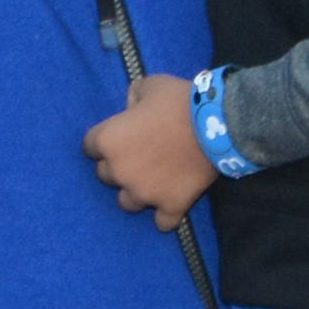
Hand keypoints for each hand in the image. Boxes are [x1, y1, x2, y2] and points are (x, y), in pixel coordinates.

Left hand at [85, 72, 215, 223]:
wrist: (218, 123)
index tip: (119, 136)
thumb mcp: (149, 85)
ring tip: (152, 181)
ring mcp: (144, 193)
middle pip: (105, 175)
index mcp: (108, 140)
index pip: (89, 146)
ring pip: (126, 203)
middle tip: (139, 155)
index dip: (104, 141)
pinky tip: (170, 206)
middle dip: (118, 166)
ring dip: (136, 192)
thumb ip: (132, 97)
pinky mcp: (170, 206)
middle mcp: (119, 171)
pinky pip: (162, 223)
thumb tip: (130, 109)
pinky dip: (165, 216)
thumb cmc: (179, 100)